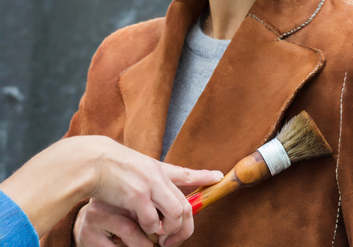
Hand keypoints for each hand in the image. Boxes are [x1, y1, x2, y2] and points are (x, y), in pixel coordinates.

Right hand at [73, 136, 222, 246]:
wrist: (90, 160)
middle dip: (184, 227)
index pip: (185, 173)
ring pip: (174, 214)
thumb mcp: (136, 170)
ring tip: (160, 238)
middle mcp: (158, 176)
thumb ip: (152, 182)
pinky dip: (150, 231)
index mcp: (158, 169)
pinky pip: (151, 221)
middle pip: (184, 205)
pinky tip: (144, 232)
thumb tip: (164, 199)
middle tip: (176, 240)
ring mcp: (149, 185)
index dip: (203, 176)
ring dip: (169, 231)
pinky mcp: (135, 196)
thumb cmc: (110, 168)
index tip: (217, 177)